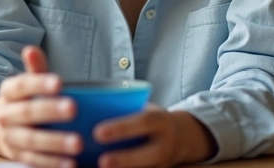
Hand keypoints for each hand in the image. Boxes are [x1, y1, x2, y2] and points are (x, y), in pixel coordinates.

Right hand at [0, 45, 81, 167]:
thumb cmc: (24, 102)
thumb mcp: (28, 84)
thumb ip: (35, 69)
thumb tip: (31, 50)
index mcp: (10, 93)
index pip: (22, 85)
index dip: (39, 83)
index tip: (59, 82)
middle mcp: (6, 115)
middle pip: (27, 113)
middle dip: (50, 111)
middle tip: (73, 108)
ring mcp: (11, 138)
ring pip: (31, 140)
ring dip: (55, 142)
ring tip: (78, 143)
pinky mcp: (18, 157)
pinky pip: (35, 161)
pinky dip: (52, 163)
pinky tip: (71, 163)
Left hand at [93, 106, 215, 167]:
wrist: (184, 137)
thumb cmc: (152, 120)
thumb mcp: (146, 110)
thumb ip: (126, 112)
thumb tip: (90, 112)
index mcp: (161, 121)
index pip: (142, 122)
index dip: (121, 128)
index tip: (97, 133)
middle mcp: (165, 145)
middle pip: (148, 155)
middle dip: (124, 160)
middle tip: (102, 161)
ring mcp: (163, 164)